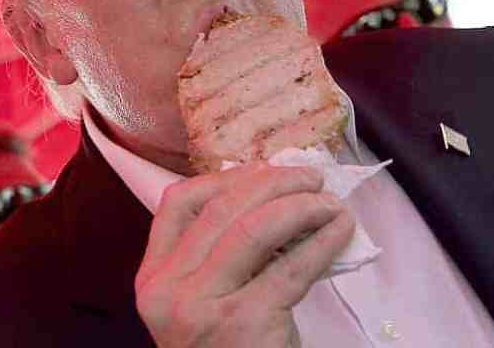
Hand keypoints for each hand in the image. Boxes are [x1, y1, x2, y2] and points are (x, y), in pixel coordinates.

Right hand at [134, 163, 354, 347]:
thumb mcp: (201, 305)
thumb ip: (213, 258)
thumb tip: (269, 197)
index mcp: (154, 278)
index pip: (177, 204)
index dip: (224, 178)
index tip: (262, 169)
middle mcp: (170, 290)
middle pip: (221, 210)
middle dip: (272, 182)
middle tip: (310, 176)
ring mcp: (205, 308)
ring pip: (254, 230)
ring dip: (299, 206)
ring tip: (329, 201)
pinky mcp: (246, 324)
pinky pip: (291, 268)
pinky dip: (322, 242)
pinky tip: (339, 230)